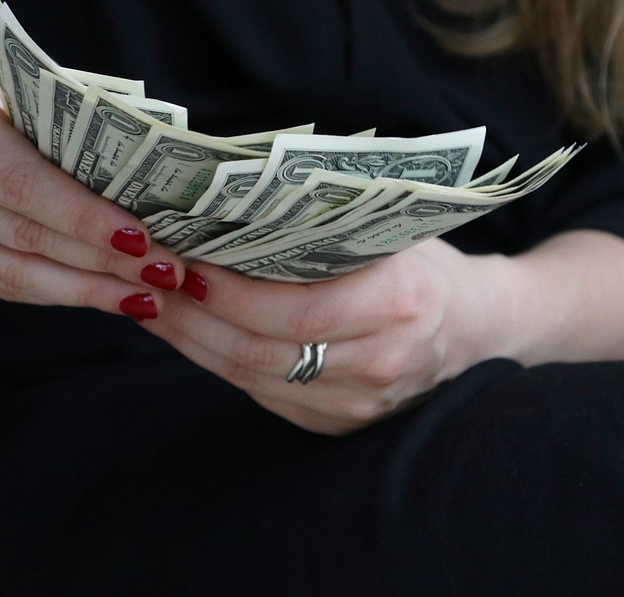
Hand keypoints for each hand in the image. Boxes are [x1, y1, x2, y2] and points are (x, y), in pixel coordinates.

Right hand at [0, 53, 187, 317]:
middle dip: (102, 261)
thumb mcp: (38, 86)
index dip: (84, 218)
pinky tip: (105, 295)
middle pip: (26, 235)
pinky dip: (58, 291)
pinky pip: (0, 285)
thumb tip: (159, 187)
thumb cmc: (6, 87)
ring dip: (87, 290)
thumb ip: (81, 130)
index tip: (142, 240)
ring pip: (13, 274)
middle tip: (164, 274)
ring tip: (145, 297)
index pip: (25, 183)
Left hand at [142, 239, 509, 434]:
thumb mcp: (391, 232)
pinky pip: (262, 394)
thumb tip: (232, 198)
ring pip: (253, 377)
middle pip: (262, 349)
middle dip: (193, 316)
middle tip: (147, 280)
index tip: (182, 263)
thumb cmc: (424, 265)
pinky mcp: (338, 425)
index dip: (232, 293)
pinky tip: (187, 332)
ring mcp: (359, 404)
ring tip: (152, 303)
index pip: (299, 308)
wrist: (476, 331)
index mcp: (400, 303)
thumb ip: (326, 224)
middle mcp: (382, 362)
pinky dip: (217, 362)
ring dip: (192, 341)